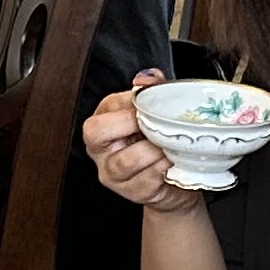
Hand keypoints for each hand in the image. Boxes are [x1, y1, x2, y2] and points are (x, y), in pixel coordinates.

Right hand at [84, 74, 195, 207]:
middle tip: (152, 123)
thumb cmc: (158, 142)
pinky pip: (145, 180)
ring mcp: (112, 173)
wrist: (173, 180)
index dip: (129, 102)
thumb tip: (147, 78)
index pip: (107, 107)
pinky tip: (172, 162)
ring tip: (168, 145)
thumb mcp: (154, 113)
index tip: (151, 102)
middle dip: (127, 123)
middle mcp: (100, 149)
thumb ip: (151, 89)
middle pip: (96, 132)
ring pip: (125, 160)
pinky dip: (161, 169)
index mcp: (103, 123)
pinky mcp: (130, 192)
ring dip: (151, 151)